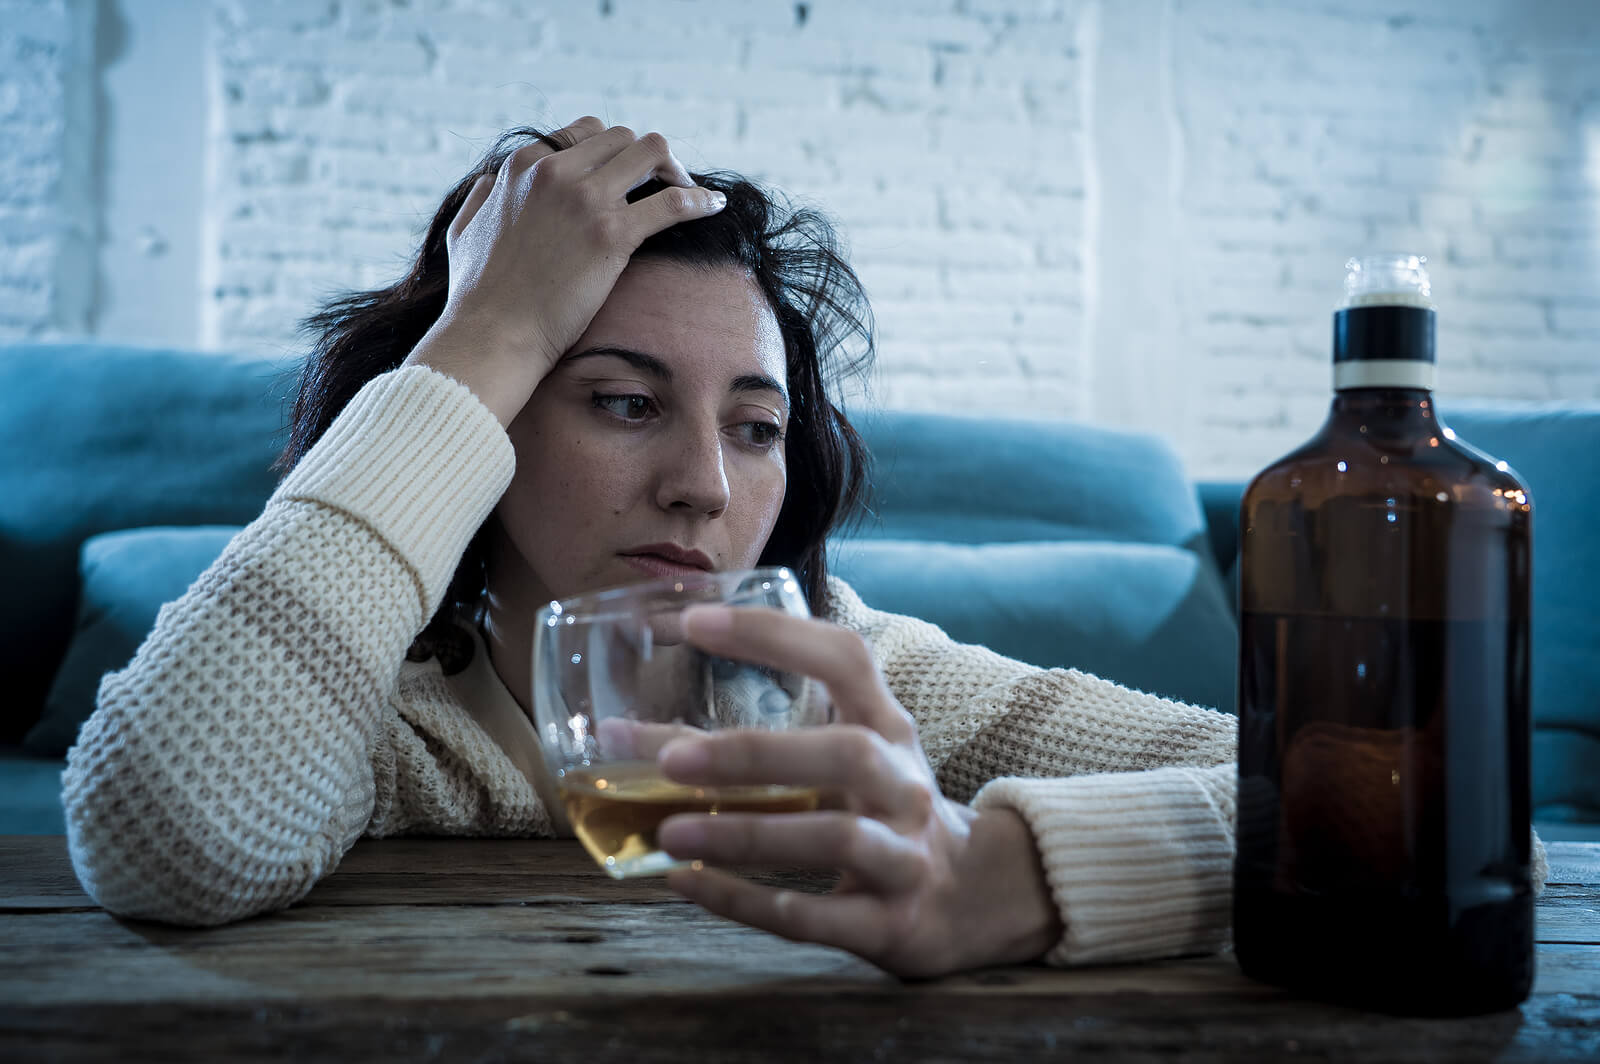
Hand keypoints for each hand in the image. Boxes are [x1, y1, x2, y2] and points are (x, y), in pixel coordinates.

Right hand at [403, 117, 727, 426]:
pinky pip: (673, 202)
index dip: (612, 153)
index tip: (627, 178)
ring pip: (651, 152)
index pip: (584, 133)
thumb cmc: (478, 296)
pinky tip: (714, 206)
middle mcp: (555, 171)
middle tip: (664, 186)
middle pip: (622, 138)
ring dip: (674, 169)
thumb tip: (491, 185)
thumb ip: (481, 199)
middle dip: (647, 159)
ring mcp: (585, 199)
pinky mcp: (611, 234)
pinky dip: (700, 200)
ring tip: (687, 193)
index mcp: (524, 165)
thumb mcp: (464, 231)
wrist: (494, 334)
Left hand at [655, 606, 1063, 977]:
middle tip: (670, 759)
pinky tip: (689, 885)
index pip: (844, 659)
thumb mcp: (860, 755)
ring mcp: (905, 858)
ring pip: (835, 839)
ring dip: (745, 835)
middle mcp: (904, 786)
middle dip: (755, 754)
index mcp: (889, 729)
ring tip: (669, 834)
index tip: (693, 622)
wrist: (972, 898)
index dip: (774, 635)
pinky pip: (816, 916)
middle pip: (846, 754)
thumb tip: (645, 733)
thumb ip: (782, 731)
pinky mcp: (891, 925)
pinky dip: (748, 902)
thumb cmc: (885, 811)